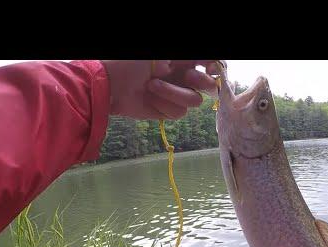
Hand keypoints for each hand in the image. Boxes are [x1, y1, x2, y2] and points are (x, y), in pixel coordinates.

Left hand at [101, 60, 222, 119]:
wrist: (111, 84)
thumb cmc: (132, 61)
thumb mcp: (163, 54)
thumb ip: (189, 57)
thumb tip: (213, 60)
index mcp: (183, 60)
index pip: (210, 64)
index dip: (216, 68)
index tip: (211, 69)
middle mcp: (183, 77)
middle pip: (209, 85)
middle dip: (200, 82)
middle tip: (187, 77)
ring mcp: (176, 95)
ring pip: (194, 101)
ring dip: (173, 93)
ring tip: (152, 86)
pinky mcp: (168, 110)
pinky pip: (179, 112)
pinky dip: (164, 104)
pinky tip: (150, 98)